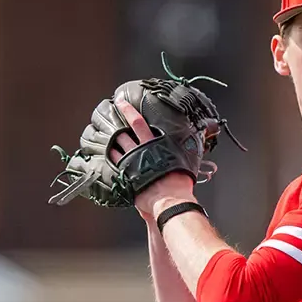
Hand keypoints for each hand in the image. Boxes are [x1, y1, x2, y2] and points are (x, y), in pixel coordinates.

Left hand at [111, 98, 196, 221]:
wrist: (170, 199)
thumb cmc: (180, 182)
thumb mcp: (187, 160)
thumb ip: (187, 149)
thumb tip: (199, 138)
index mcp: (155, 143)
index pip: (138, 122)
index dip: (127, 110)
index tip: (120, 101)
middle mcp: (140, 150)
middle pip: (122, 132)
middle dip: (114, 123)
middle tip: (107, 115)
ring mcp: (131, 162)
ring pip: (116, 145)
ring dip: (109, 138)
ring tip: (102, 131)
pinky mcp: (127, 175)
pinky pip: (113, 162)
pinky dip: (108, 155)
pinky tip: (104, 151)